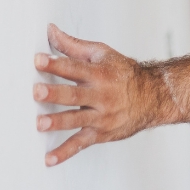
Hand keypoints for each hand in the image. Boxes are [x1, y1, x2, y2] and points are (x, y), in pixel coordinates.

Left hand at [32, 24, 169, 165]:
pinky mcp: (100, 134)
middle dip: (55, 93)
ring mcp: (101, 116)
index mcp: (99, 73)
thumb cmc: (123, 74)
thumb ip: (73, 46)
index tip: (38, 60)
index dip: (56, 64)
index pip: (75, 67)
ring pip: (77, 120)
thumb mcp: (101, 54)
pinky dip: (65, 152)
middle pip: (75, 95)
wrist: (152, 97)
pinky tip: (49, 158)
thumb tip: (51, 31)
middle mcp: (101, 96)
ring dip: (58, 122)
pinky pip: (81, 144)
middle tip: (37, 92)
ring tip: (40, 124)